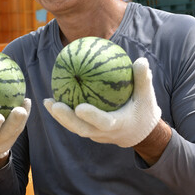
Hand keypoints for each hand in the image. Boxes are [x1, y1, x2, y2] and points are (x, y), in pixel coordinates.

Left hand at [44, 58, 160, 147]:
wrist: (139, 133)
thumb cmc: (143, 110)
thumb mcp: (147, 96)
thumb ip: (143, 79)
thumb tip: (140, 61)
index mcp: (117, 124)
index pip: (103, 122)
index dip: (91, 117)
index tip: (79, 108)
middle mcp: (103, 133)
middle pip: (81, 129)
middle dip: (66, 119)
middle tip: (55, 105)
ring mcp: (95, 134)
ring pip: (74, 128)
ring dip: (59, 117)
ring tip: (47, 102)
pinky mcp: (89, 132)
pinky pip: (74, 123)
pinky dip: (63, 114)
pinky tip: (53, 100)